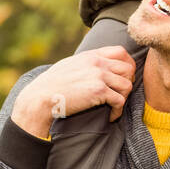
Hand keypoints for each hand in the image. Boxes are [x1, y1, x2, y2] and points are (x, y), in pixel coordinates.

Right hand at [10, 46, 136, 137]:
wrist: (41, 97)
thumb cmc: (52, 84)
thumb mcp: (70, 65)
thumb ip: (86, 62)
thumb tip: (96, 64)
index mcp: (91, 55)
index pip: (121, 52)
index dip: (128, 64)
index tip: (123, 77)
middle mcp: (97, 63)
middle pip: (128, 68)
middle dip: (128, 82)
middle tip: (120, 94)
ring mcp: (99, 76)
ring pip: (127, 85)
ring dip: (124, 98)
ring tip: (115, 107)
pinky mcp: (98, 91)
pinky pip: (120, 101)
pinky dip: (118, 111)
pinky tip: (111, 116)